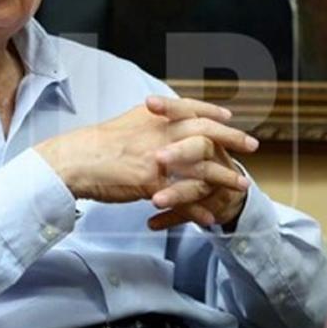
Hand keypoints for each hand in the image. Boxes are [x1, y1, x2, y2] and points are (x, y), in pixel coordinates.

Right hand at [34, 96, 256, 213]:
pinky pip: (182, 198)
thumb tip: (159, 116)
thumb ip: (147, 121)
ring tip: (242, 185)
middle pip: (205, 133)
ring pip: (201, 167)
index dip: (212, 113)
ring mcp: (158, 158)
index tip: (229, 118)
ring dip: (224, 177)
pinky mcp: (151, 183)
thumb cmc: (95, 145)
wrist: (74, 161)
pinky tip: (210, 218)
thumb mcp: (125, 123)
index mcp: (154, 117)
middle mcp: (159, 133)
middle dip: (231, 139)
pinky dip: (198, 209)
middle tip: (252, 144)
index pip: (191, 109)